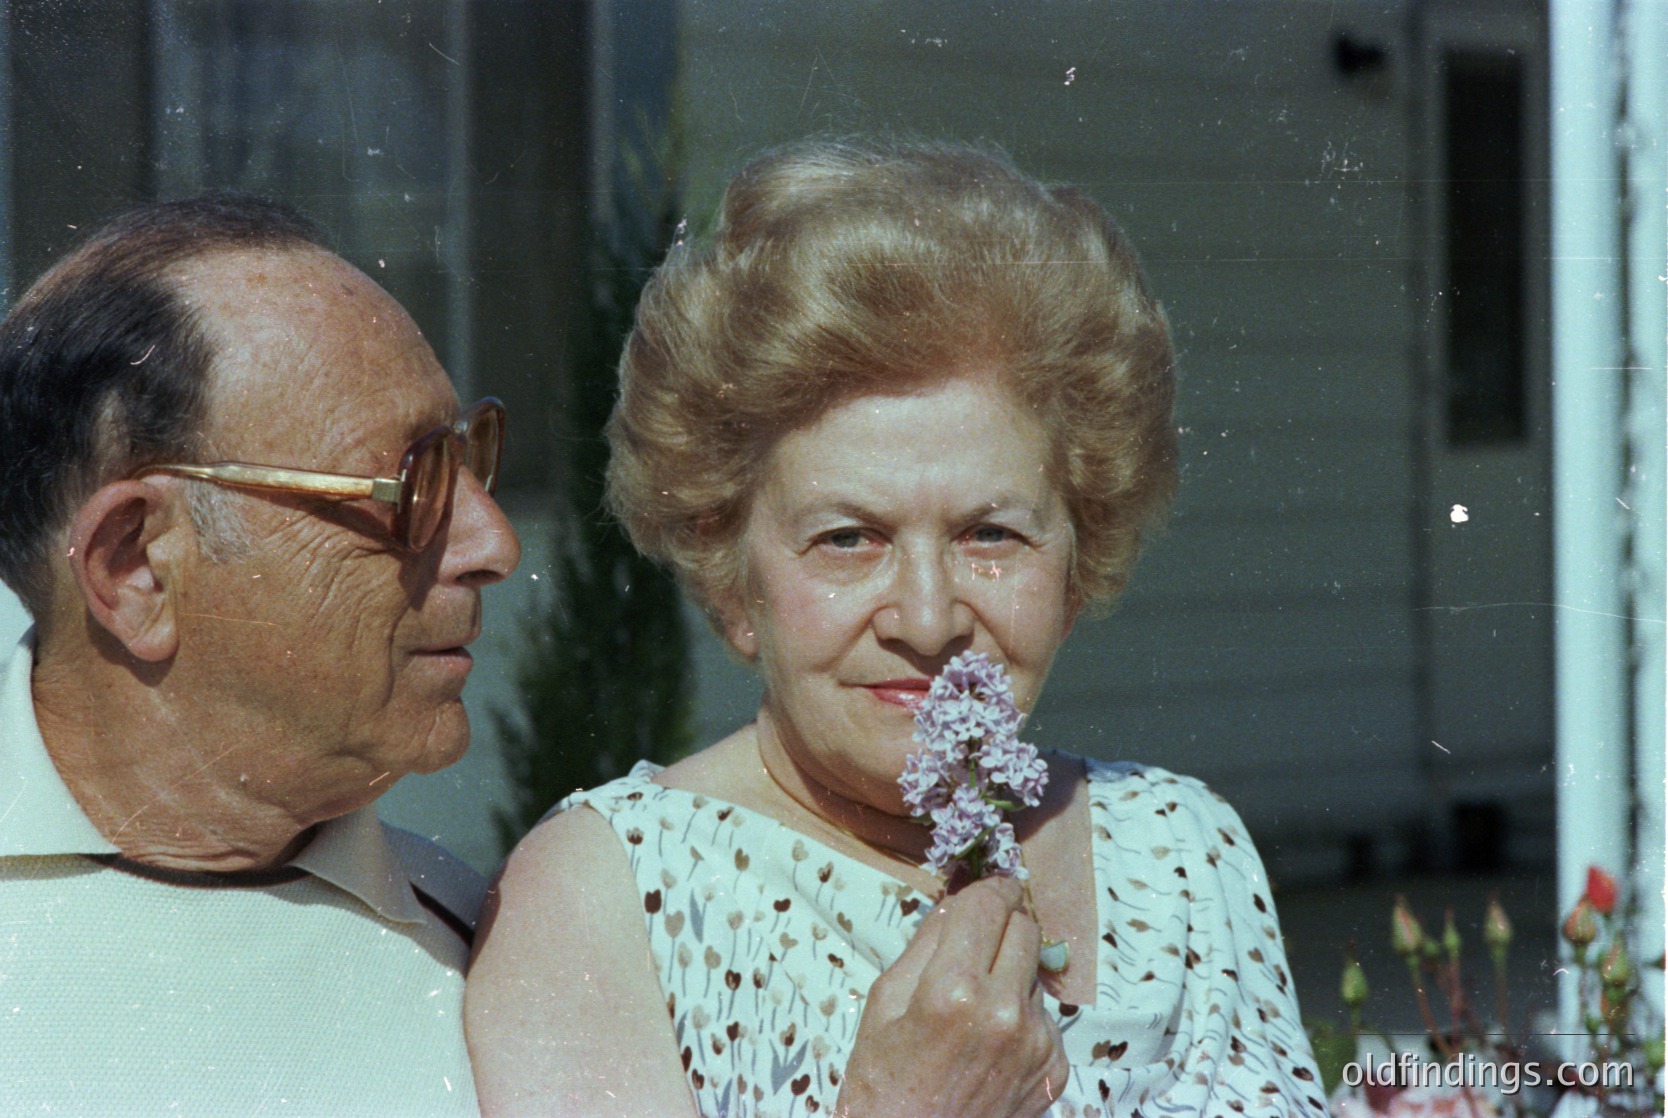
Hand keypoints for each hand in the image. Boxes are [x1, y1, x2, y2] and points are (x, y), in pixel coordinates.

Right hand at [833, 875, 1068, 1117]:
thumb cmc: (884, 1079)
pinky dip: (1021, 1014)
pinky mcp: (1056, 1067)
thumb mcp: (884, 1001)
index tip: (987, 885)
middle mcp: (1003, 1011)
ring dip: (1011, 971)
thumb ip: (926, 941)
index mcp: (952, 990)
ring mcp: (1036, 1042)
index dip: (988, 887)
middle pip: (1024, 927)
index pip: (988, 904)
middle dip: (1002, 923)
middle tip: (979, 938)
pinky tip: (991, 1041)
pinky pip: (1043, 1014)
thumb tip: (959, 896)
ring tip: (976, 1006)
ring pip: (1035, 970)